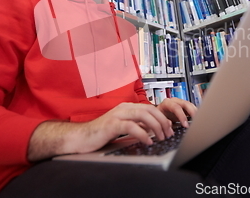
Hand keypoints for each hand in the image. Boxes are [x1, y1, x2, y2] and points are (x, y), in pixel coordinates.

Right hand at [28, 102, 173, 160]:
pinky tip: (148, 141)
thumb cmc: (100, 134)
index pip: (150, 108)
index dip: (162, 118)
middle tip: (168, 134)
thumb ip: (136, 126)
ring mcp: (117, 115)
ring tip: (161, 137)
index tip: (169, 129)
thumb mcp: (122, 128)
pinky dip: (143, 134)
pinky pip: (132, 126)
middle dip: (162, 122)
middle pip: (149, 109)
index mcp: (126, 107)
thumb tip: (153, 130)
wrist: (80, 137)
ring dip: (156, 127)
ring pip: (143, 115)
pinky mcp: (112, 125)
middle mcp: (123, 108)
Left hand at [156, 97, 197, 127]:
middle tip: (196, 121)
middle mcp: (174, 101)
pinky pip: (191, 108)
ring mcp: (180, 103)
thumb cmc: (157, 119)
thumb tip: (170, 123)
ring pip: (190, 105)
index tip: (185, 125)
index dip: (181, 116)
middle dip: (192, 112)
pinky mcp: (184, 108)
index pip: (176, 107)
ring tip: (199, 120)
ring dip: (195, 112)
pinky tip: (198, 119)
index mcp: (166, 103)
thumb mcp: (158, 121)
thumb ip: (164, 122)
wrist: (157, 118)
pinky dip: (195, 113)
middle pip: (185, 103)